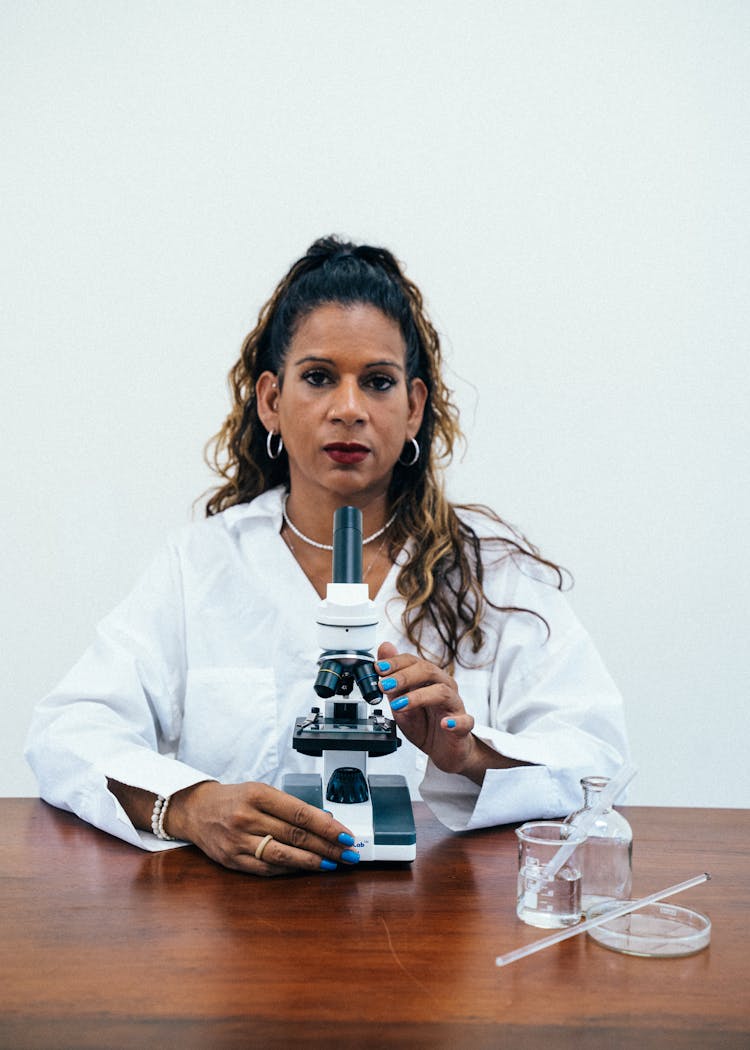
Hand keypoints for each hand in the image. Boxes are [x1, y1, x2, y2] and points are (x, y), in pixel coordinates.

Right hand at [168, 781, 360, 876]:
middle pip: (295, 835)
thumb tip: (324, 821)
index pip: (299, 812)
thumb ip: (288, 806)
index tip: (345, 834)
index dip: (326, 826)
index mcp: (257, 794)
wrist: (197, 811)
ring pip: (282, 855)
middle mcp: (247, 817)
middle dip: (327, 846)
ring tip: (332, 863)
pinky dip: (290, 869)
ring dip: (312, 861)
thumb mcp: (260, 791)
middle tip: (348, 852)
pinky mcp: (232, 860)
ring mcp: (238, 841)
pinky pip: (267, 868)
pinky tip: (306, 868)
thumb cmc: (235, 799)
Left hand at [375, 641, 478, 777]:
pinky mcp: (463, 726)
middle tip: (385, 685)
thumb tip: (384, 648)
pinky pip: (464, 721)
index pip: (413, 662)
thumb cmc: (424, 724)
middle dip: (404, 677)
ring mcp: (455, 705)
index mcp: (428, 679)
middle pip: (429, 671)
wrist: (443, 750)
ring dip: (419, 697)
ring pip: (443, 693)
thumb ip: (393, 678)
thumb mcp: (401, 701)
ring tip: (399, 705)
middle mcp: (444, 687)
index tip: (378, 668)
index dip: (395, 663)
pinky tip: (445, 724)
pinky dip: (455, 722)